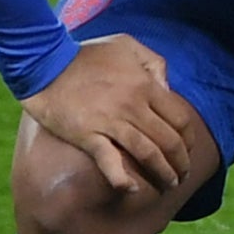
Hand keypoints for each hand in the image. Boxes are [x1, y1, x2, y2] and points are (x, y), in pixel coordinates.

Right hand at [20, 34, 195, 196]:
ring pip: (147, 153)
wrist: (44, 63)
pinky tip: (132, 188)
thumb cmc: (86, 54)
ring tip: (169, 185)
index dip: (189, 139)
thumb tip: (167, 88)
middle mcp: (134, 107)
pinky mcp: (86, 135)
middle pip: (169, 141)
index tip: (189, 151)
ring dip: (163, 173)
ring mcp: (110, 122)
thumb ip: (154, 63)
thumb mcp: (127, 45)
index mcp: (147, 86)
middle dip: (181, 162)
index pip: (180, 119)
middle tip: (183, 176)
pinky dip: (121, 178)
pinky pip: (109, 160)